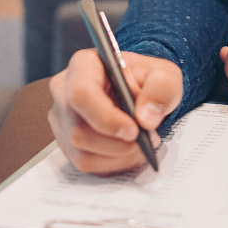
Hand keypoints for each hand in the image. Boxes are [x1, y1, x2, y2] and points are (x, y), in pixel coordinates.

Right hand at [48, 48, 182, 174]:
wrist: (142, 91)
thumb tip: (146, 118)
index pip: (81, 93)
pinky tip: (130, 152)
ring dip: (117, 155)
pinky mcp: (66, 141)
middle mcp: (65, 90)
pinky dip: (112, 163)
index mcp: (84, 64)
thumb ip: (161, 89)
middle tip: (147, 139)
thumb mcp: (164, 74)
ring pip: (81, 151)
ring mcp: (62, 118)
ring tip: (142, 143)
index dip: (106, 117)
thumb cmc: (147, 79)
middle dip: (117, 142)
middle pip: (79, 129)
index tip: (134, 130)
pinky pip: (84, 163)